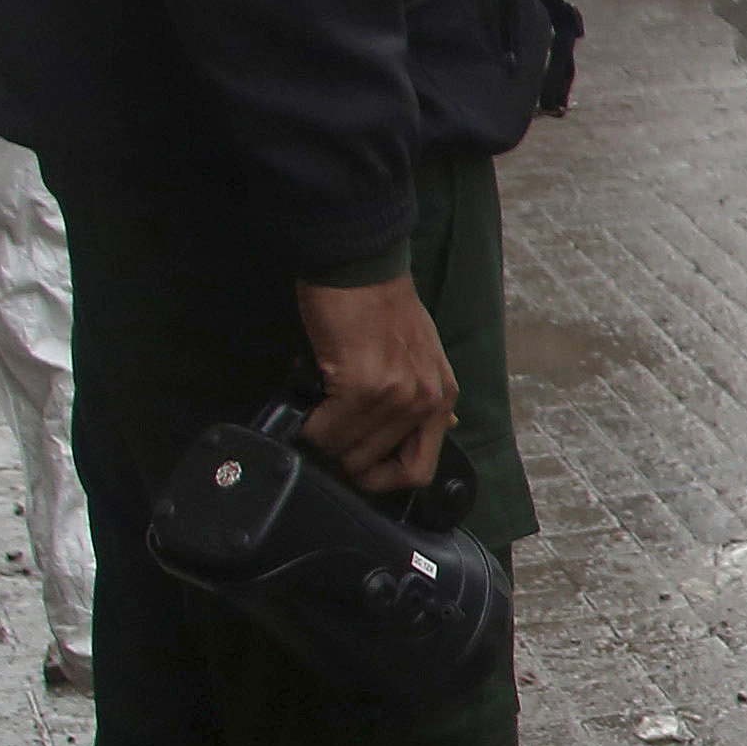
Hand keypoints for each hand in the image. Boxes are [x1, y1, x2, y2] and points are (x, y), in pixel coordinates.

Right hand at [292, 274, 458, 497]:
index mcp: (441, 396)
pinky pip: (326, 430)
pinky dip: (308, 428)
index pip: (418, 470)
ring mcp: (396, 394)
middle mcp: (425, 400)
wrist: (361, 264)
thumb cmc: (382, 304)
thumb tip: (442, 426)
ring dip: (322, 441)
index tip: (357, 471)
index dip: (381, 481)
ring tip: (315, 416)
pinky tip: (305, 408)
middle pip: (374, 464)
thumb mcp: (422, 354)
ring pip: (347, 451)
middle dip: (341, 457)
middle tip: (324, 434)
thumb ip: (424, 396)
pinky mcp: (362, 383)